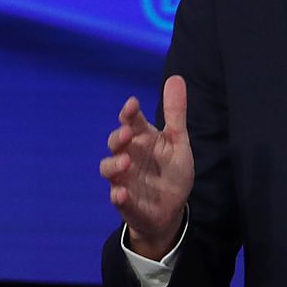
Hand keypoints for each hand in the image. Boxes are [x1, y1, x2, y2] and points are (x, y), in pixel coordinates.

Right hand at [101, 75, 194, 258]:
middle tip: (127, 133)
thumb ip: (175, 112)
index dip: (129, 112)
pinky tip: (122, 194)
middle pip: (115, 143)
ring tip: (126, 162)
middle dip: (118, 137)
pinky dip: (118, 196)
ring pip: (108, 169)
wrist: (170, 209)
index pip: (130, 121)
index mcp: (141, 139)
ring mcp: (124, 179)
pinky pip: (117, 199)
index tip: (133, 103)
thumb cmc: (170, 172)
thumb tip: (175, 77)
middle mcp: (128, 156)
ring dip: (114, 165)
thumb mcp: (177, 141)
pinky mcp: (126, 202)